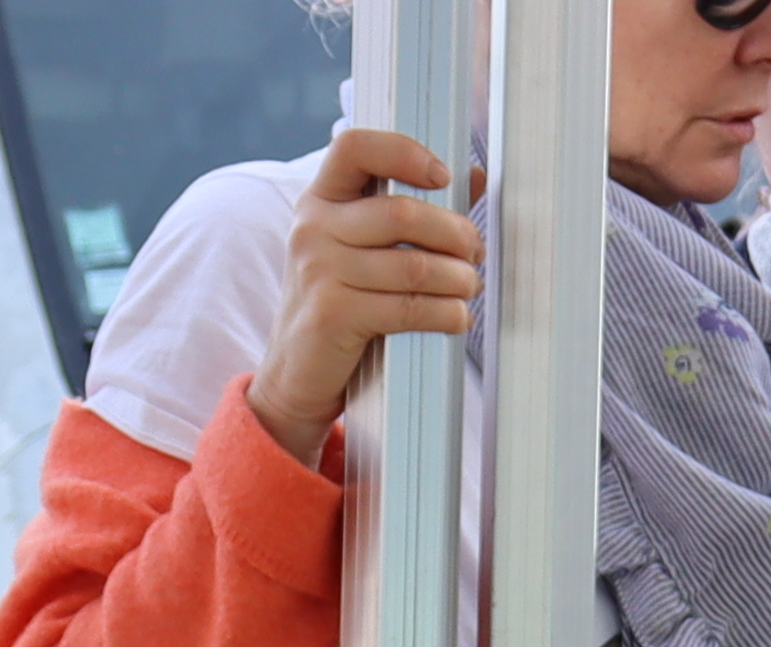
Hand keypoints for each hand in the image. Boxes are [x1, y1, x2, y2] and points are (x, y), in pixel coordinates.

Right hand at [244, 129, 482, 469]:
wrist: (297, 375)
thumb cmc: (340, 306)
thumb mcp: (361, 250)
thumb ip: (409, 210)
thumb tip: (472, 177)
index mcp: (320, 200)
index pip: (356, 147)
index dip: (405, 152)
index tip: (442, 177)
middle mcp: (313, 229)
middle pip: (402, 213)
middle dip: (454, 234)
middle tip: (473, 252)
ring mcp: (319, 271)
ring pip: (414, 265)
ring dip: (457, 279)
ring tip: (468, 288)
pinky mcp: (332, 314)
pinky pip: (407, 307)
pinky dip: (445, 313)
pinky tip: (455, 317)